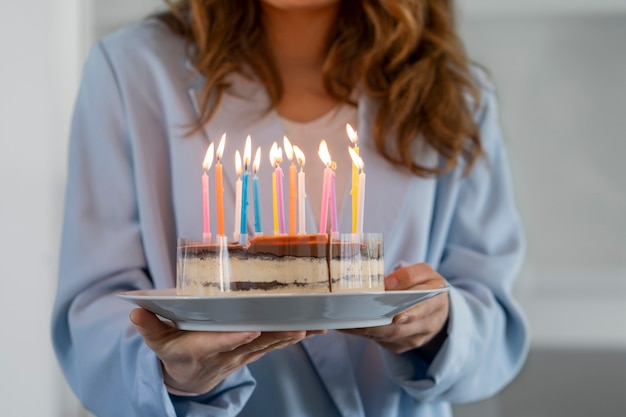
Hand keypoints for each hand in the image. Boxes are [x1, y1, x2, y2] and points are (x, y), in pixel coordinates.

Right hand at [130, 308, 324, 393]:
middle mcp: (226, 354)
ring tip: (314, 327)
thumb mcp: (156, 342)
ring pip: (270, 344)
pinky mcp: (252, 352)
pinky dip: (292, 337)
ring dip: (292, 337)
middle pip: (254, 343)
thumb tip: (135, 312)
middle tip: (298, 326)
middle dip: (276, 335)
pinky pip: (274, 344)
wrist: (189, 379)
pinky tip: (313, 329)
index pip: (220, 343)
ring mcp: (242, 354)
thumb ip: (149, 327)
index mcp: (202, 349)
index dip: (235, 338)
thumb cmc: (173, 354)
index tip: (251, 329)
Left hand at [340, 263, 448, 354]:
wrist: (436, 309)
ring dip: (367, 330)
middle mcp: (429, 323)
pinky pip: (383, 342)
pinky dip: (366, 334)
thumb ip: (408, 275)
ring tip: (346, 322)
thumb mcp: (424, 273)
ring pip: (390, 337)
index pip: (423, 307)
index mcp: (436, 301)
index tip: (395, 316)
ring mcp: (416, 338)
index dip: (409, 314)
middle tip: (358, 320)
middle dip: (379, 325)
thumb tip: (387, 284)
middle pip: (401, 328)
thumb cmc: (425, 286)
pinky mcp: (402, 346)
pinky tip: (350, 326)